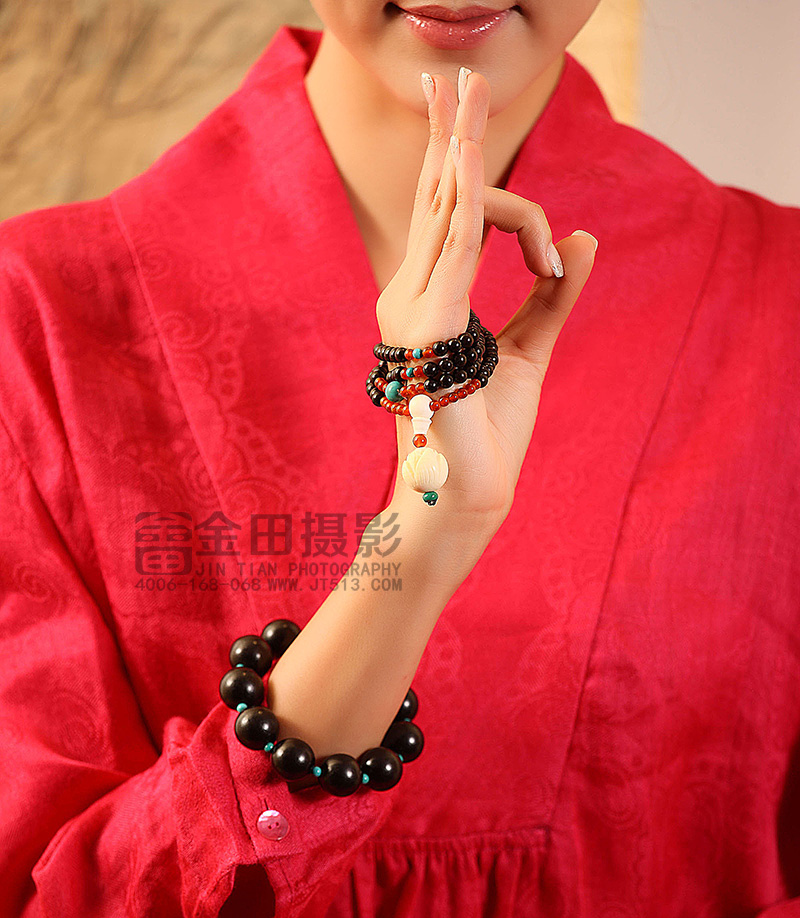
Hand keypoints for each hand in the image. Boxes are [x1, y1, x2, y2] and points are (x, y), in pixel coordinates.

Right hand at [377, 68, 596, 526]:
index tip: (557, 259)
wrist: (467, 494)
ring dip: (459, 145)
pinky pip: (457, 245)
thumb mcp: (528, 350)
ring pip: (443, 211)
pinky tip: (474, 155)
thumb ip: (550, 296)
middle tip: (456, 78)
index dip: (488, 193)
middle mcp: (406, 299)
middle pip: (434, 201)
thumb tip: (587, 241)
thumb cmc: (488, 436)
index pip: (450, 224)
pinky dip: (471, 196)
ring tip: (467, 91)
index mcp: (425, 304)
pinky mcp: (430, 325)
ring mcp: (410, 310)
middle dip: (449, 136)